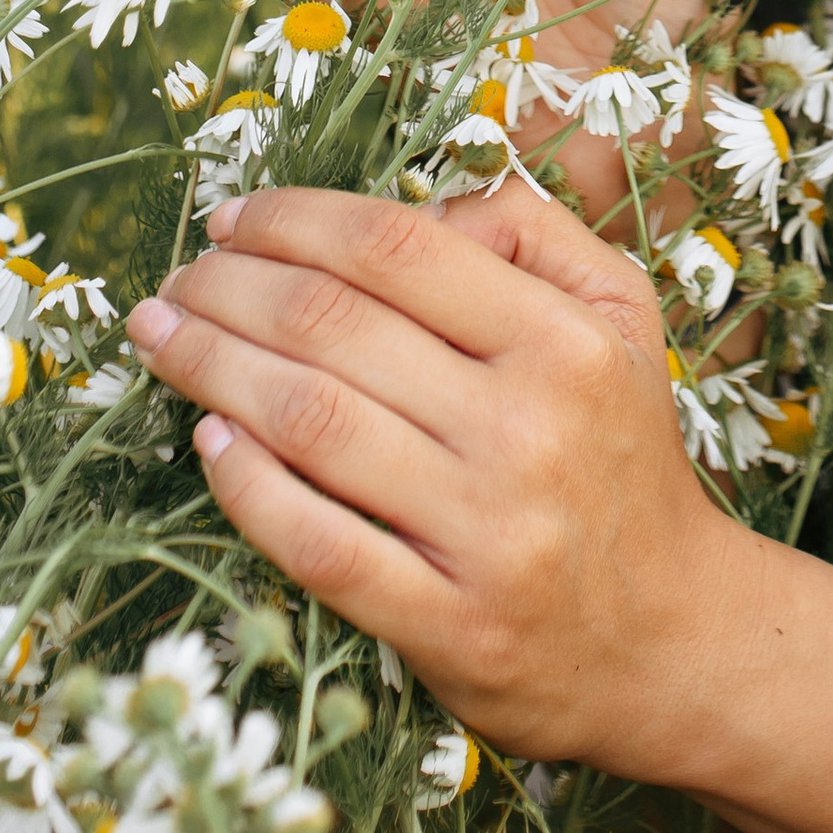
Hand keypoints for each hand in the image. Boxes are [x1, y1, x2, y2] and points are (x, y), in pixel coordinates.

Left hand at [127, 180, 749, 778]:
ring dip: (211, 368)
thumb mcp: (621, 315)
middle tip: (175, 277)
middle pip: (333, 328)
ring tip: (160, 339)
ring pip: (310, 424)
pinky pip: (318, 545)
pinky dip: (248, 487)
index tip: (233, 215)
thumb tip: (422, 197)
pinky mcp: (447, 626)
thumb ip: (532, 233)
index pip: (398, 247)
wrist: (672, 634)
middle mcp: (526, 428)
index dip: (296, 219)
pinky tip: (206, 442)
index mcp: (564, 340)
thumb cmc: (622, 453)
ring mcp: (485, 533)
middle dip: (228, 288)